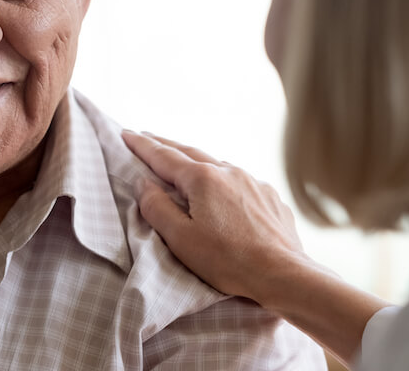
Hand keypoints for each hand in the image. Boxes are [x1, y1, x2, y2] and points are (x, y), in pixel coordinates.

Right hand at [123, 130, 304, 304]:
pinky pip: (239, 182)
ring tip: (183, 164)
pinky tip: (222, 192)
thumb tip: (143, 183)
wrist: (282, 274)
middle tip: (148, 137)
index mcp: (203, 179)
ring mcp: (253, 182)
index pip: (164, 157)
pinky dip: (223, 181)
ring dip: (196, 162)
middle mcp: (228, 171)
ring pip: (217, 165)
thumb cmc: (228, 260)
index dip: (142, 145)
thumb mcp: (181, 238)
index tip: (126, 134)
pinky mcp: (269, 197)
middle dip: (166, 145)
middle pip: (189, 152)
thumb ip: (157, 207)